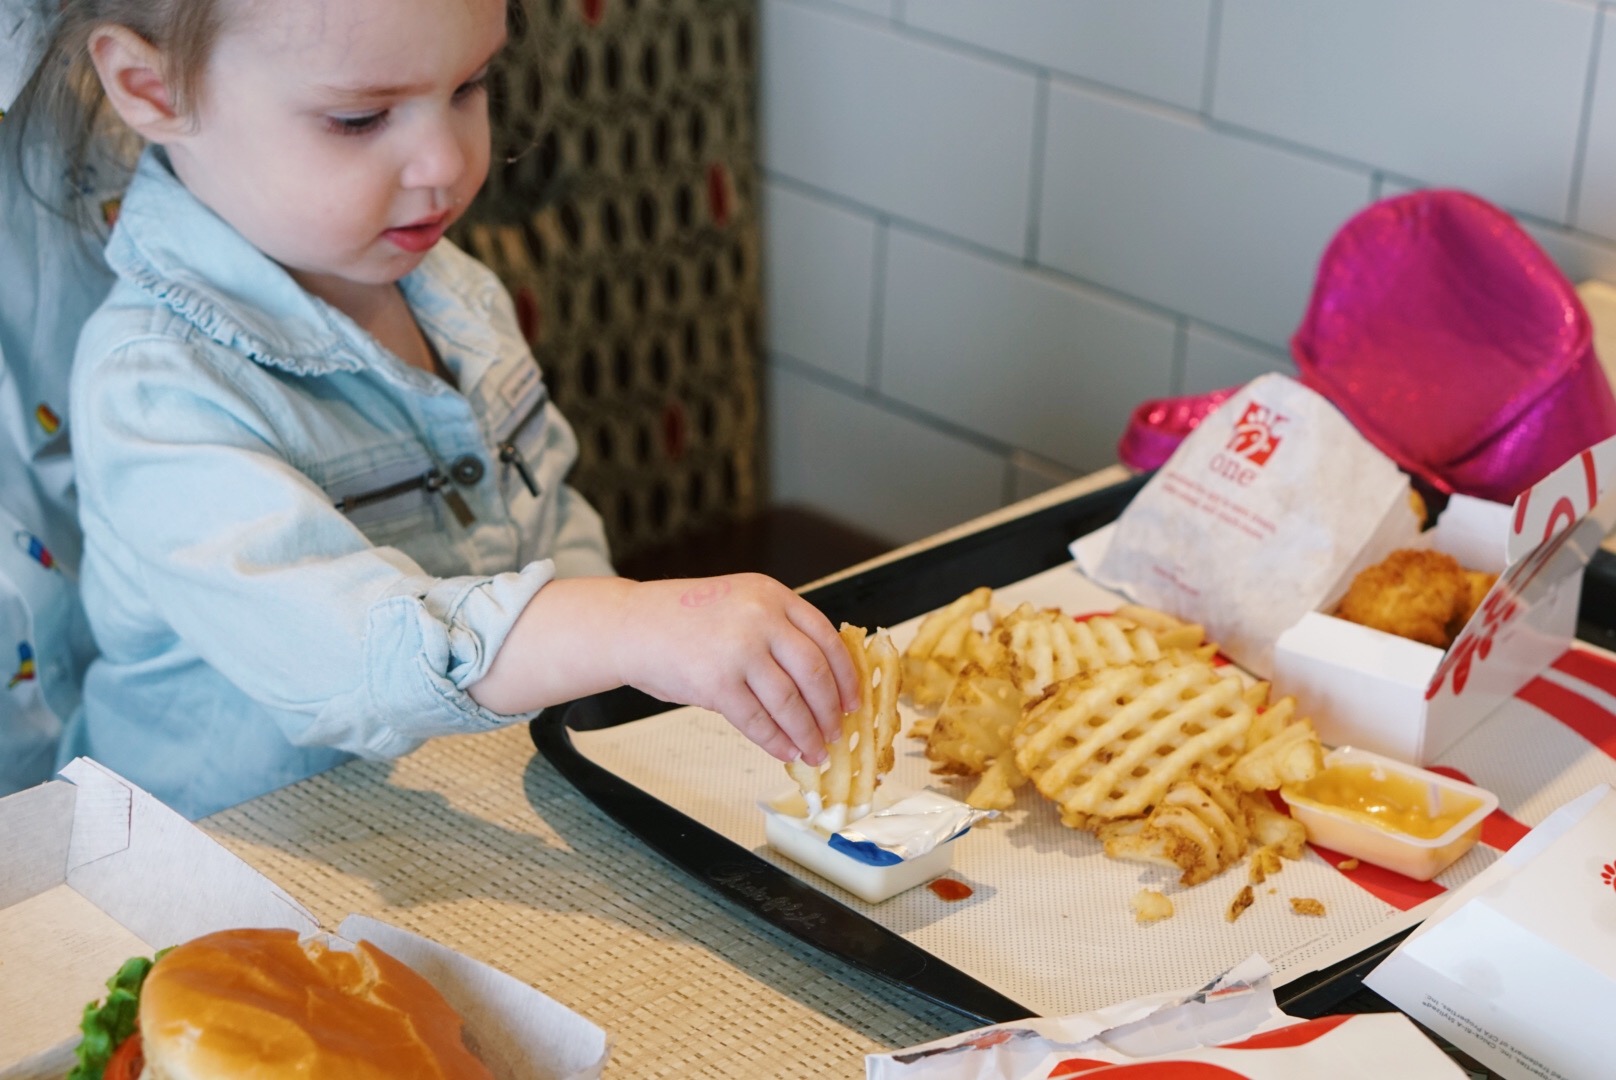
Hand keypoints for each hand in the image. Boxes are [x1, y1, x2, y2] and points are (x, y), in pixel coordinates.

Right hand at [610, 574, 861, 764]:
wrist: (631, 625)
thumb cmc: (682, 618)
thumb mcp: (739, 603)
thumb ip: (777, 630)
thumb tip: (820, 683)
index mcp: (771, 594)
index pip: (827, 637)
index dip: (846, 675)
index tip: (853, 699)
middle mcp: (760, 618)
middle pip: (815, 672)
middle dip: (830, 710)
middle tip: (836, 731)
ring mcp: (738, 650)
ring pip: (791, 703)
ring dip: (807, 733)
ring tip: (814, 750)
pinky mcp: (716, 683)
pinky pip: (757, 721)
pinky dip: (776, 741)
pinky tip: (784, 751)